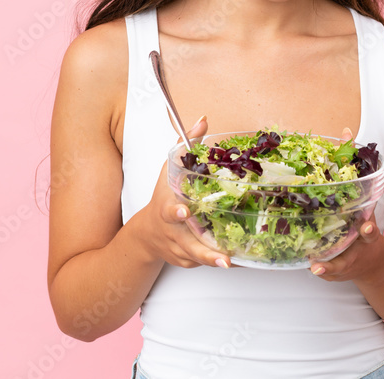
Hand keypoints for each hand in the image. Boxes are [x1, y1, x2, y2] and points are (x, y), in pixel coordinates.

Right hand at [137, 115, 231, 269]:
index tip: (184, 211)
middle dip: (205, 253)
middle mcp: (173, 232)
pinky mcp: (186, 261)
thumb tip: (203, 120)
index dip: (176, 211)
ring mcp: (179, 249)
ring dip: (217, 261)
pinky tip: (237, 261)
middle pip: (189, 244)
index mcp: (167, 208)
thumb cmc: (162, 197)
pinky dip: (219, 262)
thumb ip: (185, 145)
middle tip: (223, 258)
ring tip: (234, 262)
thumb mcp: (169, 169)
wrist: (147, 234)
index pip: (169, 209)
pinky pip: (203, 263)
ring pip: (199, 258)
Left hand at [308, 127, 383, 283]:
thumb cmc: (361, 220)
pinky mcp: (338, 269)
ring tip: (317, 264)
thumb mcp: (362, 195)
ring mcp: (350, 258)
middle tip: (352, 240)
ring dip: (330, 264)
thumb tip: (344, 130)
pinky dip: (323, 271)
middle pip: (360, 244)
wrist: (373, 262)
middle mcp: (361, 244)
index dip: (369, 227)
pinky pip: (329, 270)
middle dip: (358, 241)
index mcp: (368, 226)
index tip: (368, 227)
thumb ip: (352, 164)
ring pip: (340, 263)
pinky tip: (312, 268)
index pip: (371, 225)